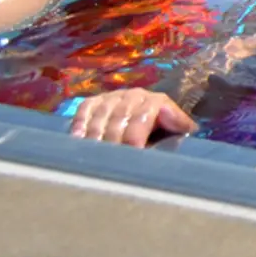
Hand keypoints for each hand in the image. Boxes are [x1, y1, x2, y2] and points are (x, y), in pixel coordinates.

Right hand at [67, 88, 196, 147]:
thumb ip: (178, 124)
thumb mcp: (178, 129)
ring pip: (101, 115)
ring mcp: (112, 97)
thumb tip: (173, 117)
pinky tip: (77, 139)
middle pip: (119, 118)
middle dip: (113, 141)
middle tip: (109, 161)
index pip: (142, 117)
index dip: (135, 136)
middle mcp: (133, 95)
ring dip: (96, 135)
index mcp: (156, 101)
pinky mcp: (94, 102)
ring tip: (93, 155)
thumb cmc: (165, 132)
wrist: (152, 120)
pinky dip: (80, 124)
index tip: (131, 152)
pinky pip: (85, 110)